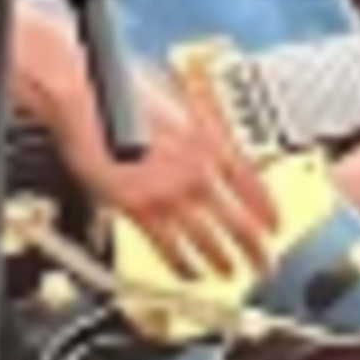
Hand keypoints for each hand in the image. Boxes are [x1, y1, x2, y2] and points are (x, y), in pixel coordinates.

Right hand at [41, 40, 276, 283]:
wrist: (84, 93)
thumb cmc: (121, 86)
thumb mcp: (177, 100)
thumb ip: (198, 129)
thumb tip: (208, 140)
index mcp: (211, 141)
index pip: (253, 185)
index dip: (267, 210)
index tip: (275, 225)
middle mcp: (196, 171)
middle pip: (239, 222)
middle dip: (256, 249)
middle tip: (265, 265)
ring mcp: (169, 193)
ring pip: (206, 241)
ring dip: (221, 261)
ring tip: (229, 273)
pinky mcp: (139, 209)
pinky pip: (168, 247)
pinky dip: (181, 264)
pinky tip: (188, 272)